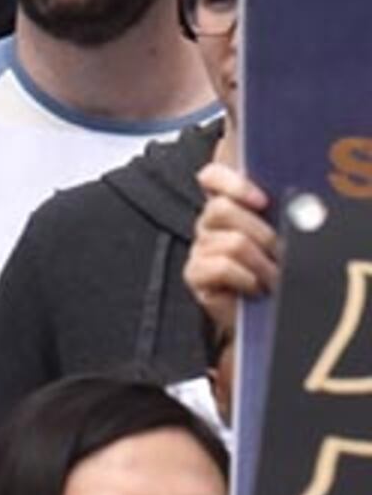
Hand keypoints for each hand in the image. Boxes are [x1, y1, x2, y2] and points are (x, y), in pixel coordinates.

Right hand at [191, 158, 279, 358]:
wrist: (266, 317)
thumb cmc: (276, 275)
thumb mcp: (280, 240)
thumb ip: (280, 217)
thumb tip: (298, 208)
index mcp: (228, 207)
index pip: (212, 177)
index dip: (232, 182)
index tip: (261, 200)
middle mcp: (209, 224)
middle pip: (221, 209)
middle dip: (261, 233)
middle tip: (281, 253)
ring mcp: (199, 248)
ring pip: (231, 241)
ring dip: (261, 263)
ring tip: (274, 278)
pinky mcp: (195, 274)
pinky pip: (220, 266)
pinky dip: (245, 278)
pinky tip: (255, 288)